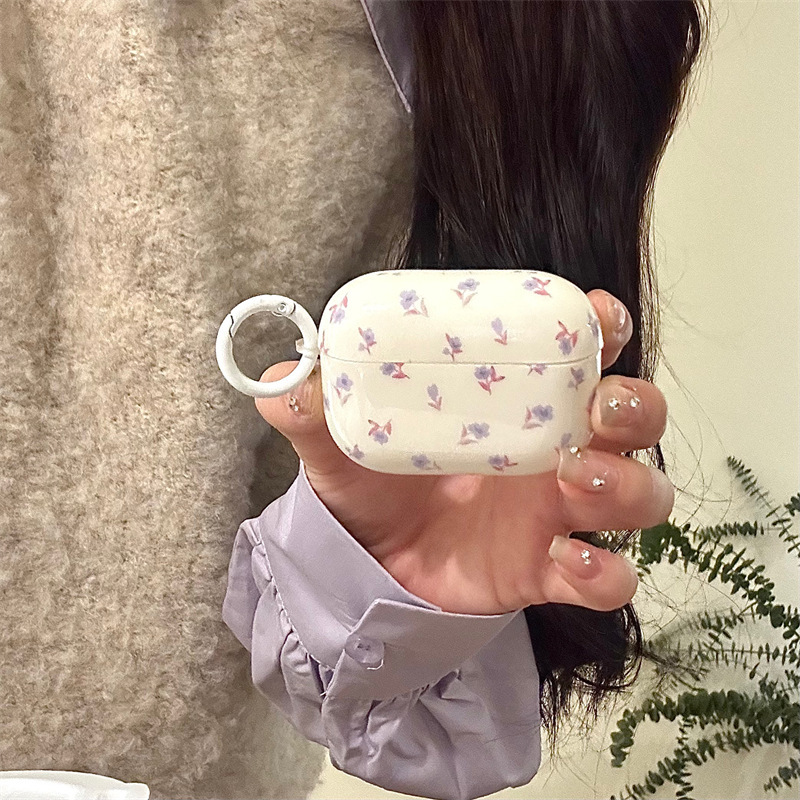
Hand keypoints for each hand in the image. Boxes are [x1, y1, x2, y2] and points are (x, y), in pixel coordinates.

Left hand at [255, 290, 671, 615]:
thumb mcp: (338, 442)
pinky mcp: (547, 572)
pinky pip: (607, 577)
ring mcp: (557, 513)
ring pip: (639, 494)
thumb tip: (281, 373)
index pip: (580, 351)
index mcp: (514, 400)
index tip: (596, 315)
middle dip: (635, 404)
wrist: (367, 562)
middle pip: (633, 418)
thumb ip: (314, 408)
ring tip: (576, 477)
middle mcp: (553, 449)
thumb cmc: (371, 484)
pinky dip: (603, 571)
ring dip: (627, 483)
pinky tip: (564, 560)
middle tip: (599, 404)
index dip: (601, 327)